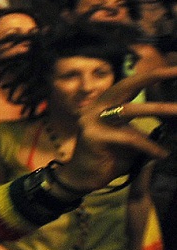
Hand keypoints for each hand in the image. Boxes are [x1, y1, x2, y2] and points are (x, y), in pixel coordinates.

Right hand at [65, 64, 176, 191]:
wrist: (83, 179)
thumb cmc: (108, 158)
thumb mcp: (129, 138)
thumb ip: (143, 127)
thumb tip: (170, 120)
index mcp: (105, 104)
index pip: (130, 84)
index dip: (152, 75)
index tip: (175, 70)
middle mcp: (96, 108)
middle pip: (126, 86)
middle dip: (152, 76)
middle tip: (175, 72)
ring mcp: (92, 120)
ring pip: (129, 110)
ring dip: (158, 109)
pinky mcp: (93, 136)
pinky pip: (128, 138)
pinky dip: (148, 146)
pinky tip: (161, 154)